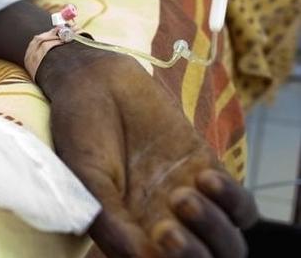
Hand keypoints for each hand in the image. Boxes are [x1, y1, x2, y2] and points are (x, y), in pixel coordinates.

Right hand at [36, 44, 257, 257]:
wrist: (97, 82)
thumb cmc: (80, 132)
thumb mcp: (86, 179)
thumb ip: (111, 222)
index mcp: (129, 234)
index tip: (151, 241)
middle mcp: (162, 224)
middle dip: (192, 257)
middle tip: (166, 231)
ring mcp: (188, 199)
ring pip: (228, 243)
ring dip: (214, 231)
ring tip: (181, 196)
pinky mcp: (207, 169)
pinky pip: (241, 206)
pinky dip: (232, 201)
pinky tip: (204, 178)